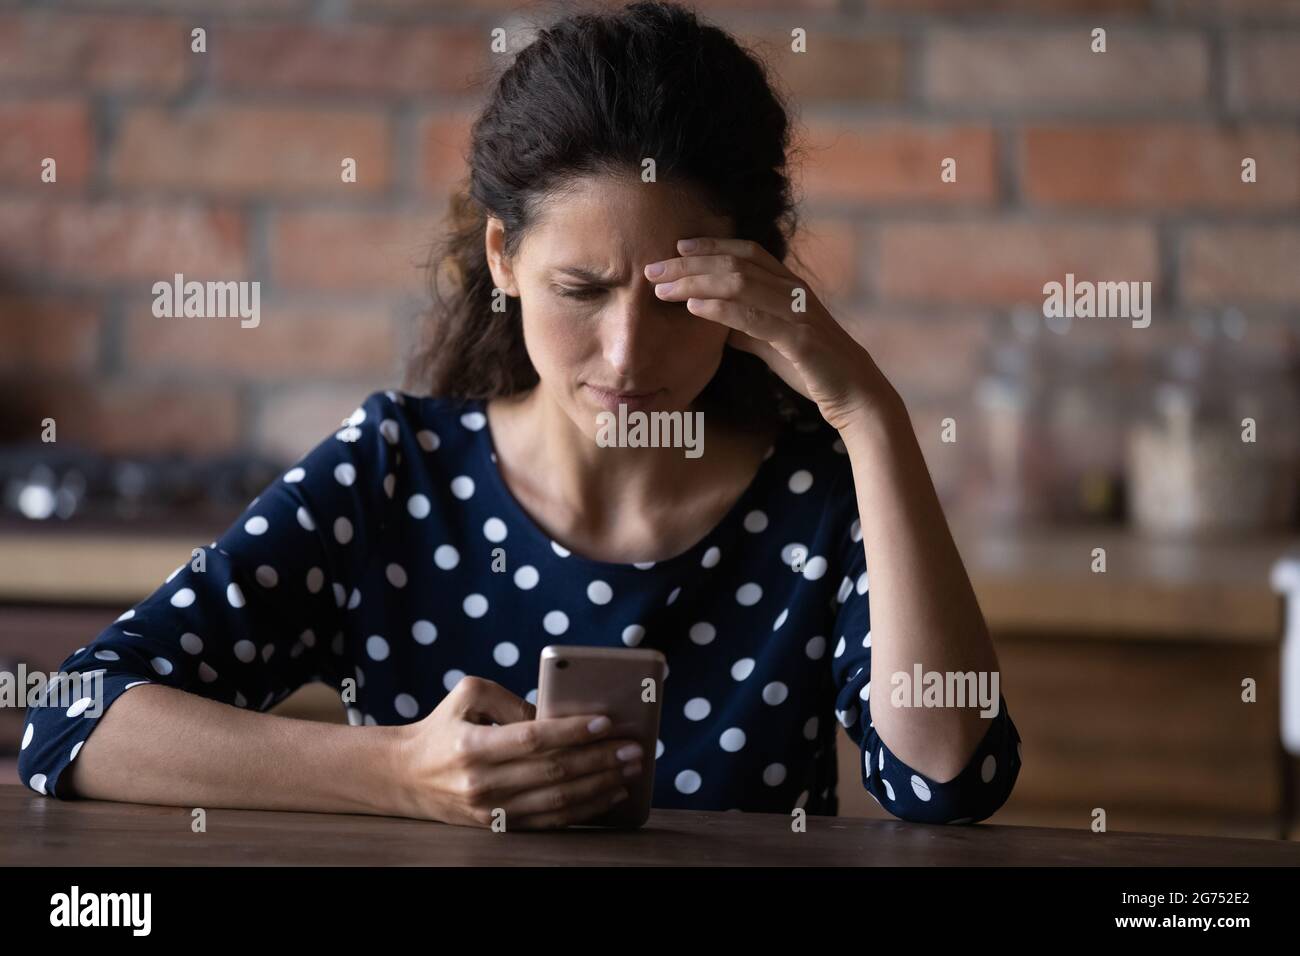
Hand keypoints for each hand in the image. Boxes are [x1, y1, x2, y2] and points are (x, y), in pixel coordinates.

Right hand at [394, 676, 643, 828]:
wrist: (406, 776)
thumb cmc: (444, 726)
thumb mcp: (468, 694)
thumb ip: (510, 699)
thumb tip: (554, 716)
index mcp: (472, 746)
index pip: (532, 739)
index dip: (572, 731)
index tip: (607, 723)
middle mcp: (481, 782)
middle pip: (552, 772)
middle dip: (600, 759)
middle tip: (634, 748)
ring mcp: (490, 810)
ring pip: (557, 800)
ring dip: (600, 786)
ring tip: (629, 770)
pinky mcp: (498, 825)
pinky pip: (550, 821)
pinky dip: (585, 809)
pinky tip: (609, 793)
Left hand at [645, 237, 899, 432]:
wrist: (855, 396)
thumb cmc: (813, 369)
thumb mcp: (772, 343)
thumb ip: (746, 327)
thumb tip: (714, 319)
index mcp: (789, 287)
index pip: (747, 253)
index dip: (711, 246)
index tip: (676, 248)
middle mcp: (794, 292)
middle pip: (735, 264)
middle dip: (690, 264)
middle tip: (652, 269)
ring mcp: (798, 313)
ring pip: (740, 284)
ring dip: (696, 283)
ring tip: (662, 289)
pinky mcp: (800, 339)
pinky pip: (754, 318)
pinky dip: (721, 309)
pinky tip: (694, 308)